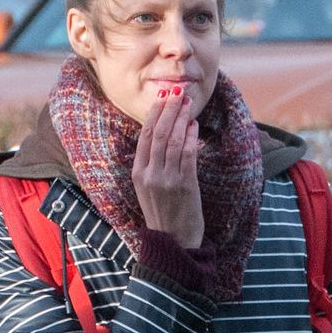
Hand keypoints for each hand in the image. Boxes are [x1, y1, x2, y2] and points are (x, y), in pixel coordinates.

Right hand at [131, 83, 203, 248]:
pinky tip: (194, 125)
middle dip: (169, 108)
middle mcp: (150, 174)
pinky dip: (191, 136)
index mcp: (138, 174)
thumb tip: (165, 134)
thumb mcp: (148, 189)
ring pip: (173, 140)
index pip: (144, 135)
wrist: (174, 242)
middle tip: (177, 90)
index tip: (163, 95)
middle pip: (158, 133)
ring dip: (181, 118)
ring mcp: (167, 179)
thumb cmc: (164, 214)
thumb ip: (152, 165)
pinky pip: (187, 154)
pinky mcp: (185, 185)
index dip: (154, 113)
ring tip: (188, 102)